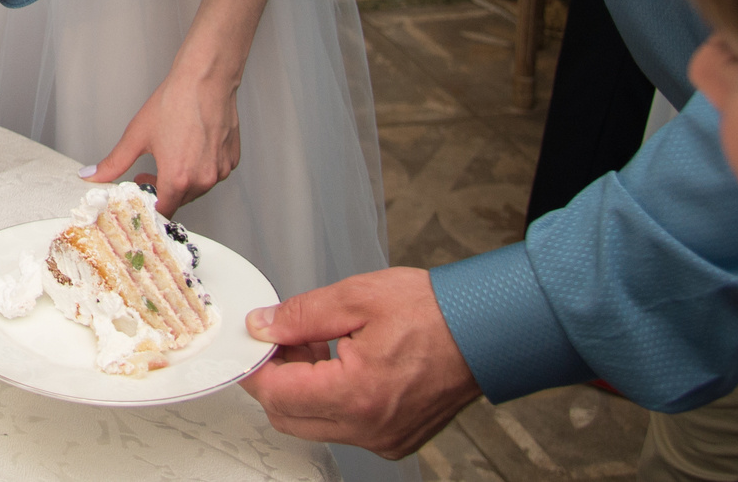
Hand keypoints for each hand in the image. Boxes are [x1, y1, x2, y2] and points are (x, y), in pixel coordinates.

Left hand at [87, 61, 242, 211]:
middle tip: (149, 170)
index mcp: (178, 178)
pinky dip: (202, 167)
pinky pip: (214, 173)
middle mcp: (203, 180)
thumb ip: (114, 163)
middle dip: (163, 189)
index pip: (163, 210)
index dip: (149, 201)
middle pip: (180, 199)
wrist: (204, 80)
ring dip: (183, 179)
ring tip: (170, 156)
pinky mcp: (232, 159)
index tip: (142, 190)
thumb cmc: (175, 103)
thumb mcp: (137, 135)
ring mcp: (221, 170)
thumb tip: (94, 176)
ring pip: (198, 187)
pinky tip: (192, 148)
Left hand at [239, 267, 481, 459]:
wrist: (485, 329)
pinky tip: (343, 363)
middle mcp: (369, 428)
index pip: (277, 394)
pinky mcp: (395, 439)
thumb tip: (263, 327)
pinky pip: (344, 427)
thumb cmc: (432, 312)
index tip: (252, 343)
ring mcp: (384, 439)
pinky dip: (331, 400)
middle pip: (289, 417)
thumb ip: (300, 315)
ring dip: (304, 388)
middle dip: (276, 378)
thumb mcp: (356, 297)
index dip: (255, 366)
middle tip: (286, 338)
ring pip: (315, 424)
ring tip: (320, 344)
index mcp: (357, 395)